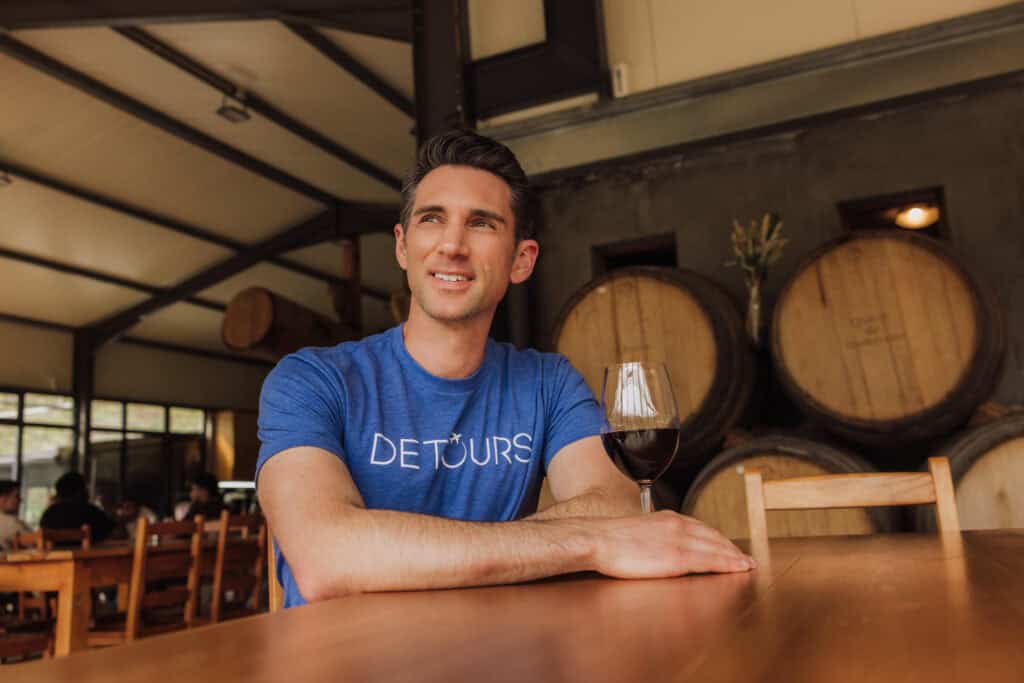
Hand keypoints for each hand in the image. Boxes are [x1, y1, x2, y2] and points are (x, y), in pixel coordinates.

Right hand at [587, 511, 754, 578]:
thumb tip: (658, 549)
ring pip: (717, 547)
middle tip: (746, 559)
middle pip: (714, 536)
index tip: (729, 547)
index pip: (701, 528)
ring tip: (747, 565)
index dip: (719, 539)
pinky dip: (728, 564)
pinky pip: (710, 560)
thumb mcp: (637, 532)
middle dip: (731, 548)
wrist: (596, 539)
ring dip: (734, 556)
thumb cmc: (609, 540)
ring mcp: (679, 539)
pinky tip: (738, 569)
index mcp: (667, 519)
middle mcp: (677, 525)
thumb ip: (654, 537)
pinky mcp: (677, 556)